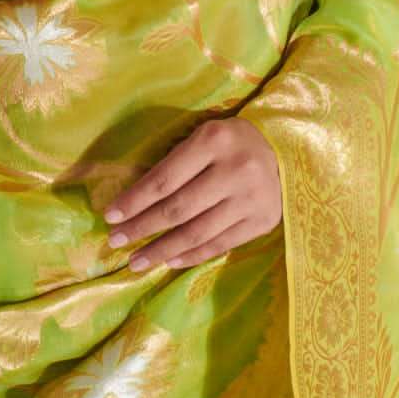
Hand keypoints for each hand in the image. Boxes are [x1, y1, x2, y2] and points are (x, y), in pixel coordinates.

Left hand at [99, 115, 281, 272]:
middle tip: (115, 244)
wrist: (288, 150)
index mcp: (213, 140)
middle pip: (178, 208)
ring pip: (196, 233)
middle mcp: (234, 170)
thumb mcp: (204, 135)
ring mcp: (251, 199)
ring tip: (136, 262)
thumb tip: (134, 200)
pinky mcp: (262, 222)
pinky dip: (191, 255)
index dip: (134, 200)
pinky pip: (219, 245)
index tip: (110, 217)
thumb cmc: (234, 140)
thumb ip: (176, 162)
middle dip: (142, 228)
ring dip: (161, 250)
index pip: (165, 178)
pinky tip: (169, 261)